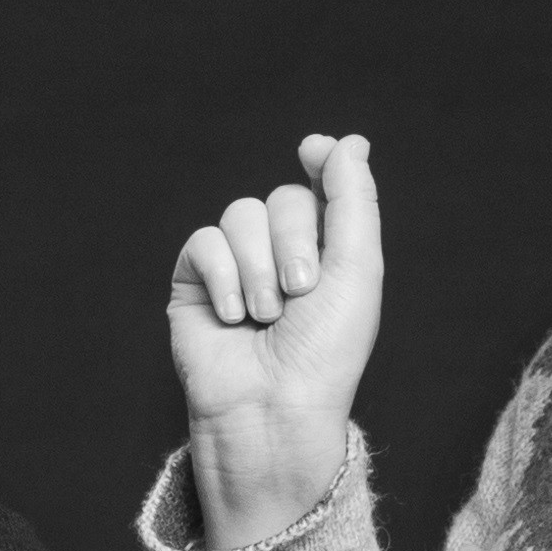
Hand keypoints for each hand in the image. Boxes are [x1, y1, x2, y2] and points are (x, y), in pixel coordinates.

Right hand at [168, 133, 382, 549]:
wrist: (273, 410)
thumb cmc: (325, 354)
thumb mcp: (358, 270)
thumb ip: (353, 200)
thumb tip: (348, 140)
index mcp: (327, 254)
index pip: (320, 188)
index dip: (319, 164)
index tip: (313, 150)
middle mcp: (280, 256)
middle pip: (282, 198)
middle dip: (294, 242)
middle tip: (300, 292)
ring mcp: (235, 269)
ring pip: (240, 216)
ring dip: (258, 268)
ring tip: (265, 316)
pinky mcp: (194, 284)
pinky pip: (203, 242)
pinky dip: (222, 277)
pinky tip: (233, 318)